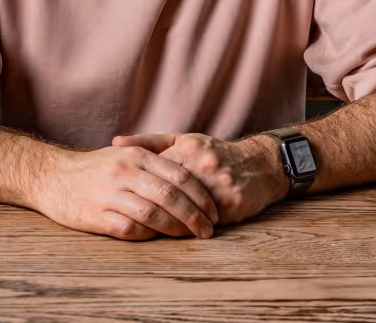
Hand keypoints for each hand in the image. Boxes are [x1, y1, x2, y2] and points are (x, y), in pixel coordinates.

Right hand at [32, 145, 218, 241]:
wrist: (52, 177)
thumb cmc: (94, 167)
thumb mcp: (124, 153)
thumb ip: (154, 158)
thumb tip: (189, 171)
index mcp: (137, 156)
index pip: (178, 174)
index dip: (200, 194)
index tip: (214, 209)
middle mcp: (126, 172)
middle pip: (170, 195)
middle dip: (195, 214)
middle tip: (209, 228)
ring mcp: (111, 194)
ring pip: (153, 214)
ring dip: (176, 228)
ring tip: (190, 236)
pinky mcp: (98, 215)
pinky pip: (130, 229)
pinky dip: (148, 236)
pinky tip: (158, 238)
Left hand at [112, 133, 288, 224]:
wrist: (259, 164)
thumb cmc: (214, 153)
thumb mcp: (183, 140)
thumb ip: (149, 142)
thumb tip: (115, 142)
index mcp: (188, 148)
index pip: (154, 169)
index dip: (139, 186)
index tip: (124, 197)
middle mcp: (203, 164)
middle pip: (168, 191)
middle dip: (150, 207)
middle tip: (130, 219)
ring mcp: (219, 183)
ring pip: (185, 209)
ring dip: (169, 222)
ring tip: (150, 230)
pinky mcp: (233, 202)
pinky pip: (205, 220)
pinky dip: (189, 228)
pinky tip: (178, 234)